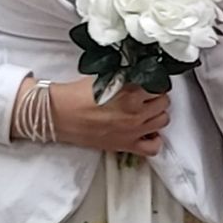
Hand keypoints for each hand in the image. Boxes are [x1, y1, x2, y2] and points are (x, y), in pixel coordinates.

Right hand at [44, 76, 172, 157]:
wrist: (59, 114)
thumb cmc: (76, 95)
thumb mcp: (105, 78)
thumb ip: (126, 78)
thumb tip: (139, 75)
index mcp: (131, 94)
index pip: (158, 86)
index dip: (154, 83)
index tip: (149, 83)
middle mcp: (136, 113)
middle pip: (164, 103)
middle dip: (157, 97)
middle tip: (148, 96)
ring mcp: (133, 131)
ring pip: (163, 121)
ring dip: (157, 114)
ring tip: (147, 111)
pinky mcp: (126, 145)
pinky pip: (153, 147)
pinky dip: (154, 140)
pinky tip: (147, 132)